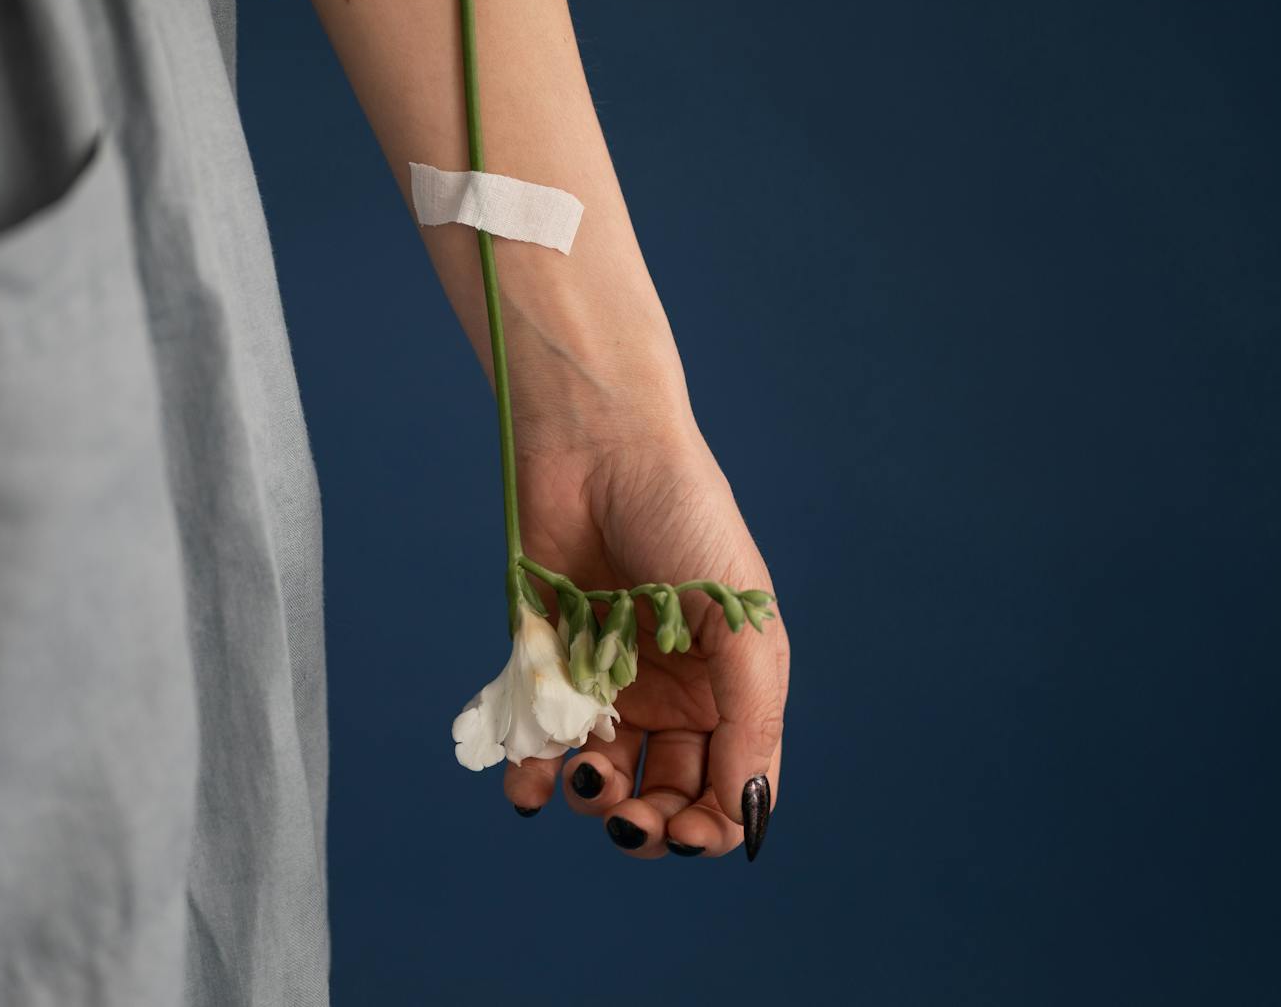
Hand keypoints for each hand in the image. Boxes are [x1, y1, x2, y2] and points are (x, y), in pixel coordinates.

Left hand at [503, 423, 788, 859]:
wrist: (597, 448)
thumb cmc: (686, 518)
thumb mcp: (742, 620)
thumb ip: (751, 719)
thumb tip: (747, 814)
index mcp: (729, 688)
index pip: (728, 787)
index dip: (712, 824)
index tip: (687, 832)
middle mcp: (671, 696)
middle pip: (665, 796)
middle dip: (649, 822)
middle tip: (626, 818)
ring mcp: (606, 685)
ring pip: (602, 780)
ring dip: (593, 800)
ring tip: (583, 778)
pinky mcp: (547, 666)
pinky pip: (538, 742)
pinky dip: (532, 777)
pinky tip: (529, 787)